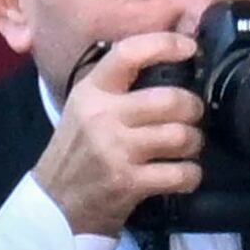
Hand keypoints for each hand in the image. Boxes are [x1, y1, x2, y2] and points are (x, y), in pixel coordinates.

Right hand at [28, 32, 205, 238]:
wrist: (55, 204)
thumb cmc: (77, 152)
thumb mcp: (85, 108)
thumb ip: (118, 87)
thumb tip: (169, 63)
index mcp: (92, 91)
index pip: (129, 54)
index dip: (165, 45)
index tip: (189, 48)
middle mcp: (103, 116)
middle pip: (171, 100)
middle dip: (193, 108)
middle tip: (192, 116)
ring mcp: (116, 150)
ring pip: (181, 136)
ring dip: (194, 143)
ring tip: (186, 147)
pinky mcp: (129, 183)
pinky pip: (181, 173)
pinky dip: (191, 175)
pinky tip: (182, 175)